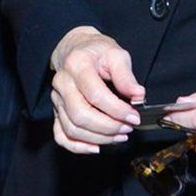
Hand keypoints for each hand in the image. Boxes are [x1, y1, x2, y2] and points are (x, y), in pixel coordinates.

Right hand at [49, 26, 145, 154]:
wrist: (77, 48)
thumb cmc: (98, 52)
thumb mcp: (116, 54)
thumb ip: (126, 76)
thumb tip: (138, 96)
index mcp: (77, 64)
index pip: (95, 95)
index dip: (117, 110)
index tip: (134, 117)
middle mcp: (62, 82)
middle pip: (81, 115)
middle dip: (108, 127)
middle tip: (128, 128)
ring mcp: (56, 99)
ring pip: (72, 128)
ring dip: (99, 138)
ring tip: (119, 136)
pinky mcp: (56, 111)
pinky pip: (61, 135)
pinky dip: (77, 146)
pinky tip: (96, 147)